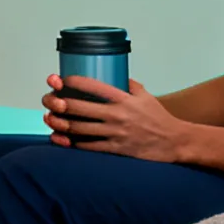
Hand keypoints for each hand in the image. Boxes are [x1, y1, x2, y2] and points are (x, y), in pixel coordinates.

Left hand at [44, 74, 189, 160]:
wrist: (176, 142)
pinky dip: (71, 143)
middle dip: (57, 102)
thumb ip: (127, 84)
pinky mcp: (117, 149)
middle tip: (48, 99)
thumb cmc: (158, 117)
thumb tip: (112, 73)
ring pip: (78, 128)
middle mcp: (117, 115)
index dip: (70, 81)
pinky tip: (61, 138)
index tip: (59, 80)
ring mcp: (116, 133)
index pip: (90, 85)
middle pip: (77, 107)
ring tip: (49, 118)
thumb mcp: (145, 96)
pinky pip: (88, 146)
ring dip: (59, 123)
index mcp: (123, 98)